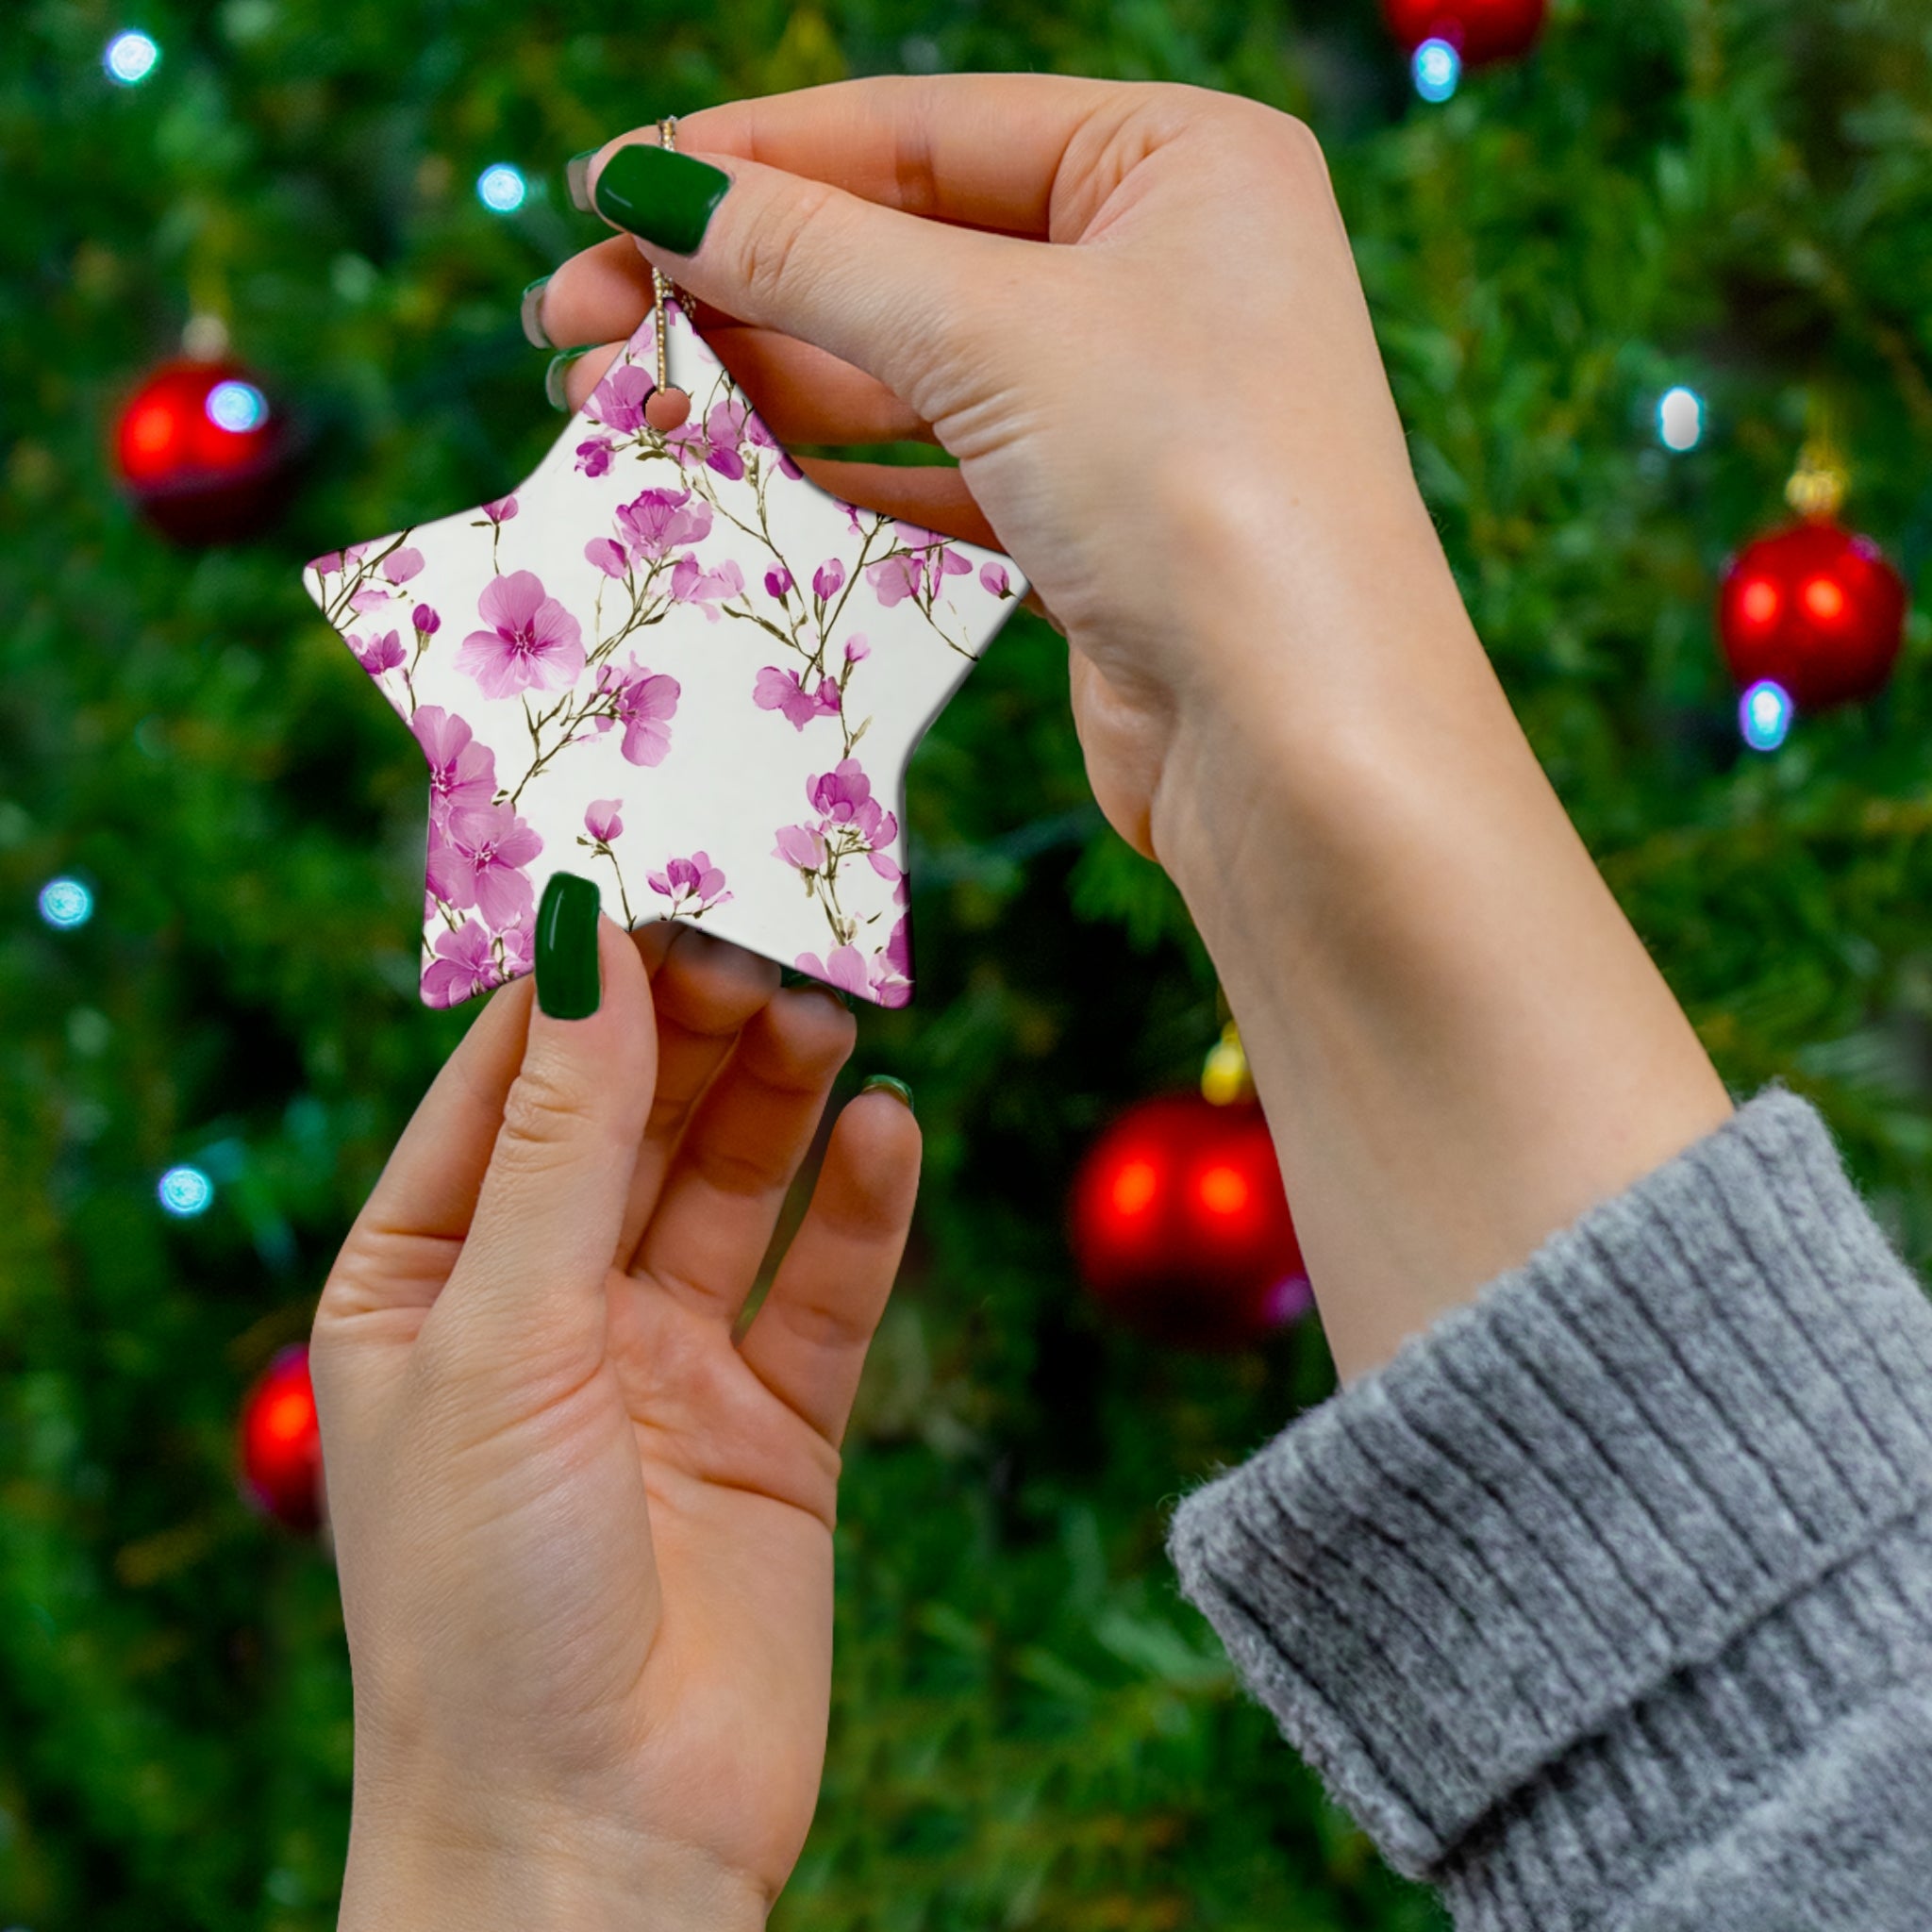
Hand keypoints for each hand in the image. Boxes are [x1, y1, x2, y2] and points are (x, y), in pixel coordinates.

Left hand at [311, 921, 918, 1927]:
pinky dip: (860, 1210)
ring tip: (830, 1010)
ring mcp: (665, 1366)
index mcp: (427, 1281)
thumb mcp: (502, 1335)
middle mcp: (546, 1309)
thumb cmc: (485, 1599)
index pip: (507, 1085)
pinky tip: (891, 1132)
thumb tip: (587, 940)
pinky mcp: (774, 1428)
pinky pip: (824, 1290)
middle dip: (695, 1025)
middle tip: (770, 931)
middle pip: (634, 1120)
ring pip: (734, 1185)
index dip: (579, 979)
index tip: (655, 867)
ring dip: (780, 1097)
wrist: (596, 1842)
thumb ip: (561, 1138)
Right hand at [537, 75, 1444, 860]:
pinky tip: (725, 474)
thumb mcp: (993, 333)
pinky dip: (833, 472)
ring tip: (615, 403)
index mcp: (1178, 161)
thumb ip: (813, 253)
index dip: (749, 159)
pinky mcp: (1097, 524)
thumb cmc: (1192, 487)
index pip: (920, 130)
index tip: (601, 191)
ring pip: (908, 368)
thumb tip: (648, 186)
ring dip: (761, 384)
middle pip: (901, 249)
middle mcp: (1163, 268)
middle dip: (733, 285)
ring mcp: (1131, 404)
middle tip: (571, 322)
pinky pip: (937, 470)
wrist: (1300, 744)